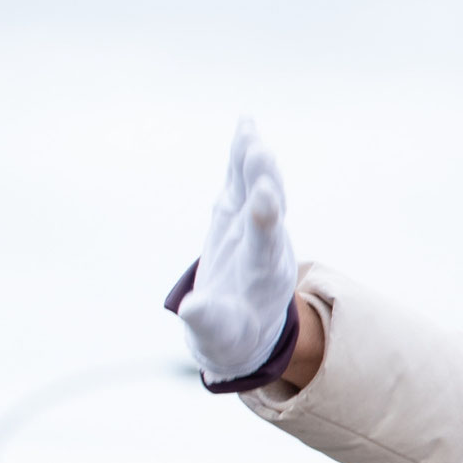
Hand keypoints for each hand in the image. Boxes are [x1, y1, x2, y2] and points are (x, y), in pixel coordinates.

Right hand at [178, 120, 298, 381]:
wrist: (242, 326)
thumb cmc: (227, 337)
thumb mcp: (216, 337)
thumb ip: (207, 322)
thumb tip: (193, 311)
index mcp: (262, 278)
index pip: (265, 245)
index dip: (265, 220)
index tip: (266, 196)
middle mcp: (268, 248)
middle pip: (269, 211)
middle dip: (264, 182)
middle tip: (260, 152)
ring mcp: (257, 228)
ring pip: (259, 190)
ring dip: (255, 163)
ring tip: (250, 133)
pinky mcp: (241, 215)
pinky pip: (243, 181)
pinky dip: (242, 156)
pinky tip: (245, 125)